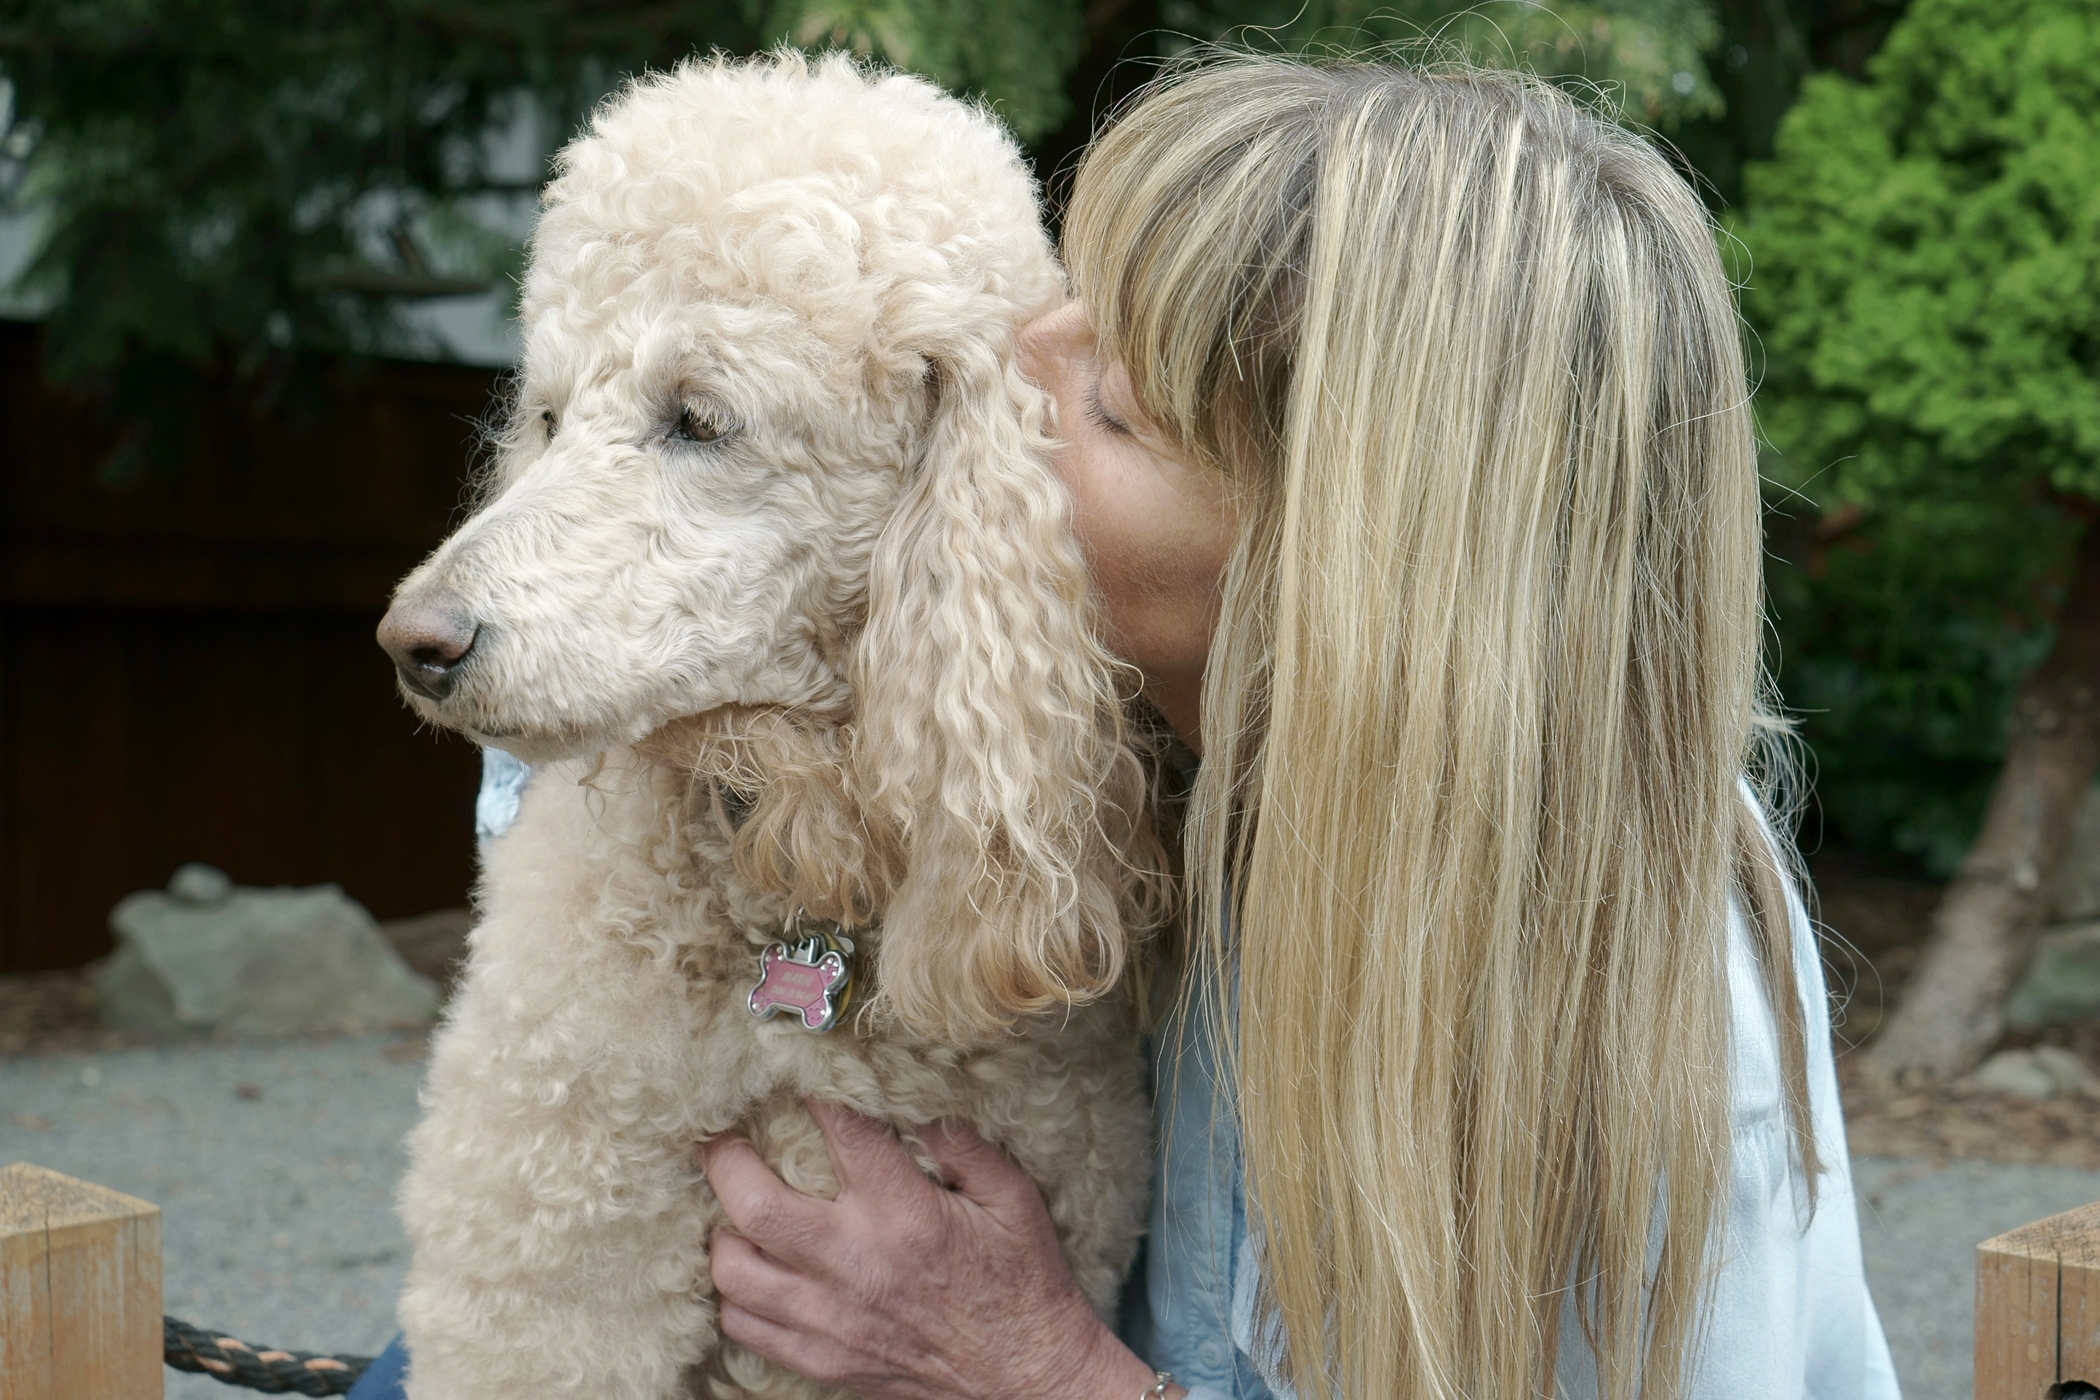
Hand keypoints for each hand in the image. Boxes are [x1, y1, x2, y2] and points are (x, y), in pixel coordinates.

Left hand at [699, 1100, 1170, 1399]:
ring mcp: (831, 1319)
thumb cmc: (1024, 1282)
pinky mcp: (823, 1361)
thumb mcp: (1014, 1199)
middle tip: (716, 1136)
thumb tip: (918, 1102)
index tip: (797, 1073)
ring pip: (734, 1273)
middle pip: (754, 1205)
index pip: (841, 1134)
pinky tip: (751, 1269)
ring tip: (730, 1209)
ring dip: (722, 1232)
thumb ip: (964, 1145)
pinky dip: (735, 1295)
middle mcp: (857, 1264)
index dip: (813, 1094)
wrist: (1025, 1378)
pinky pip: (746, 1327)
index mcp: (906, 1215)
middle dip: (723, 1160)